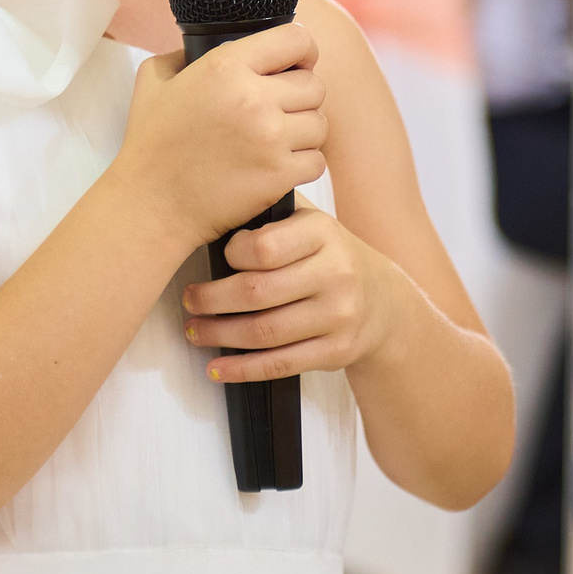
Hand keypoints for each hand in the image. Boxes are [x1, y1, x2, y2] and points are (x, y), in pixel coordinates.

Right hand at [120, 23, 326, 243]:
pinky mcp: (279, 175)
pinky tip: (278, 165)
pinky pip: (317, 161)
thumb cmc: (151, 144)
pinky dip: (303, 164)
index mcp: (225, 66)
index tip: (295, 65)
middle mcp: (253, 98)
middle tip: (279, 111)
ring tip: (277, 140)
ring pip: (319, 124)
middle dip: (301, 97)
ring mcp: (270, 138)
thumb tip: (215, 45)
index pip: (296, 39)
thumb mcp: (154, 81)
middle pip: (314, 85)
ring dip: (303, 132)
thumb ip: (183, 54)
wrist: (151, 205)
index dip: (302, 51)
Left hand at [180, 204, 412, 381]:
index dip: (231, 255)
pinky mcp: (337, 351)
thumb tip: (216, 204)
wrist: (384, 302)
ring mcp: (339, 315)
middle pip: (257, 293)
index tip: (218, 259)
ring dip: (219, 335)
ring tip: (194, 331)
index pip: (264, 247)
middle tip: (188, 300)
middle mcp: (336, 273)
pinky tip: (217, 368)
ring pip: (264, 332)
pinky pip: (281, 364)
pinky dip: (243, 369)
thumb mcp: (312, 222)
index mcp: (323, 233)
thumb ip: (273, 211)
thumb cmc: (329, 257)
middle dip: (211, 300)